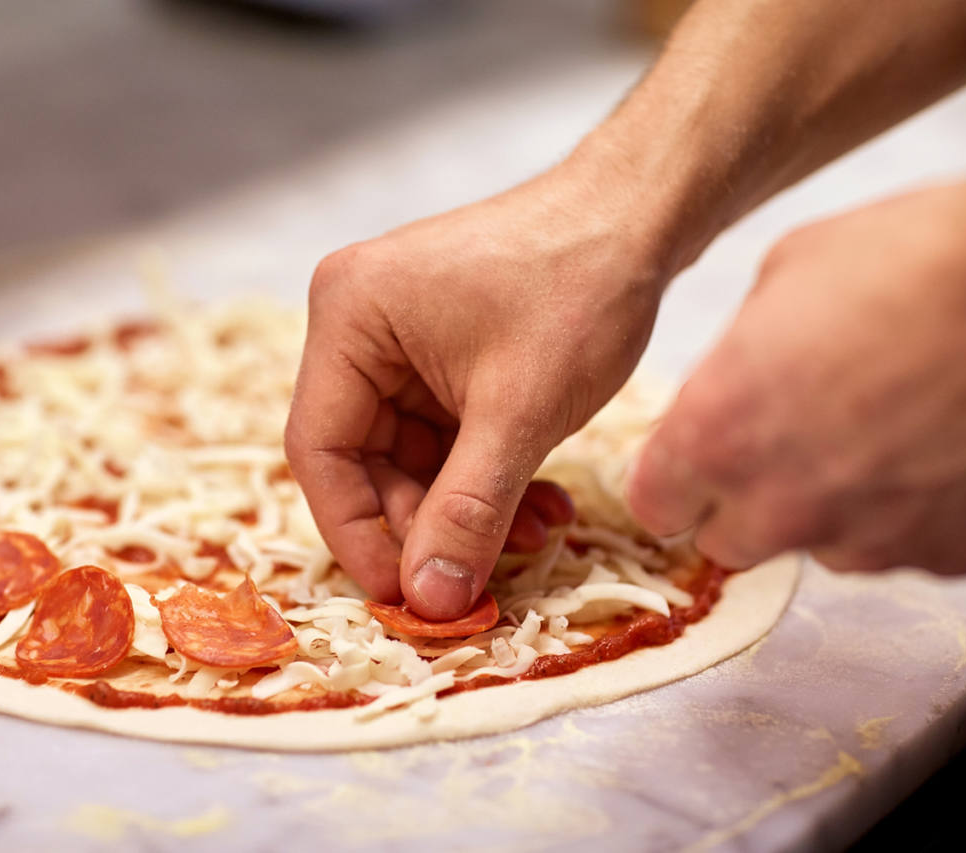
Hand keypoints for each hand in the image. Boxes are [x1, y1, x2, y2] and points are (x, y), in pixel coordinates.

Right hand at [286, 154, 673, 618]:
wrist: (644, 214)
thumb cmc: (579, 288)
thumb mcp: (519, 414)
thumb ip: (467, 511)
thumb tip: (429, 601)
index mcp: (348, 318)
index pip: (321, 451)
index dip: (358, 534)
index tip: (409, 596)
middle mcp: (358, 326)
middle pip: (364, 460)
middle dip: (426, 523)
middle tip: (480, 575)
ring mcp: (399, 339)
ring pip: (410, 458)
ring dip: (465, 507)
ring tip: (533, 535)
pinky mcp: (439, 351)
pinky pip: (444, 435)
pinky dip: (484, 475)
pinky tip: (539, 503)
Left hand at [628, 167, 965, 574]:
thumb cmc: (904, 259)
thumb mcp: (777, 284)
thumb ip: (733, 363)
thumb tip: (731, 386)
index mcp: (715, 437)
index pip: (655, 506)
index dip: (672, 480)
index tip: (691, 460)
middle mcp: (780, 505)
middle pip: (727, 543)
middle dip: (742, 502)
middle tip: (783, 444)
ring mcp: (866, 538)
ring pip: (817, 547)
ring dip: (829, 508)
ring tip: (876, 434)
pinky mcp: (944, 553)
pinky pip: (901, 546)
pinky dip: (907, 513)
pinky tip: (932, 449)